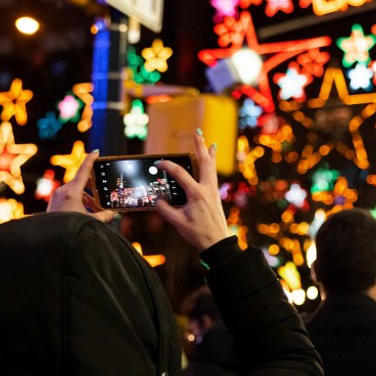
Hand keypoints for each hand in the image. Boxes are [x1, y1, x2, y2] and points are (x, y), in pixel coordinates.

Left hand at [46, 150, 116, 222]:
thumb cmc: (70, 228)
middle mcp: (63, 191)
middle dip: (93, 186)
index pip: (84, 171)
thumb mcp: (90, 221)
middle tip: (103, 190)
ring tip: (95, 208)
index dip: (91, 160)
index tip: (97, 152)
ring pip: (75, 190)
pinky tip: (84, 211)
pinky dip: (78, 200)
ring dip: (86, 196)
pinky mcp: (54, 202)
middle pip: (81, 182)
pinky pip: (68, 196)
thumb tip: (112, 214)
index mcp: (72, 192)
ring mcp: (57, 196)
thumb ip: (103, 216)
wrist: (50, 239)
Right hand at [156, 132, 230, 250]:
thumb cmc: (197, 233)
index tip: (159, 163)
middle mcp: (207, 189)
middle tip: (198, 133)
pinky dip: (211, 166)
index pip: (180, 174)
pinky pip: (213, 176)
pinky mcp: (215, 196)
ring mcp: (213, 192)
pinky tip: (210, 165)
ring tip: (211, 143)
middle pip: (204, 162)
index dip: (168, 166)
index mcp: (197, 194)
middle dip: (201, 147)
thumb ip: (164, 208)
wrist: (217, 242)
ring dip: (210, 154)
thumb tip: (158, 198)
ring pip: (211, 168)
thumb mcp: (176, 222)